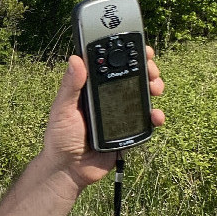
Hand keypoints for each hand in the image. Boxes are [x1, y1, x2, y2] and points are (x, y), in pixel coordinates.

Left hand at [42, 46, 165, 191]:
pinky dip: (155, 116)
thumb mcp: (62, 110)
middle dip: (145, 69)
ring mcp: (120, 113)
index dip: (124, 52)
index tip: (138, 45)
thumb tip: (75, 59)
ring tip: (156, 88)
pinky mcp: (129, 131)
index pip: (110, 64)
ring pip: (142, 95)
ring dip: (153, 88)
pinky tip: (156, 115)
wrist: (69, 171)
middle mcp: (107, 97)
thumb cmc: (60, 138)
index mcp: (91, 88)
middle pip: (131, 76)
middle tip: (151, 68)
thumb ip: (70, 86)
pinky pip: (146, 121)